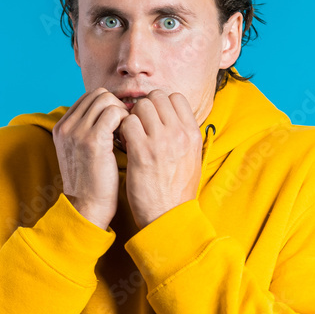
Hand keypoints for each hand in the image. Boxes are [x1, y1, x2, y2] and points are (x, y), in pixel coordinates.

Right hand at [53, 87, 129, 229]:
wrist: (87, 207)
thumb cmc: (92, 183)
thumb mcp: (81, 153)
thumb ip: (88, 131)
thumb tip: (110, 113)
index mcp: (62, 127)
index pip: (89, 97)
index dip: (108, 106)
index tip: (118, 124)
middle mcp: (66, 126)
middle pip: (98, 94)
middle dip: (116, 106)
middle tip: (126, 127)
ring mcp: (77, 132)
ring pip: (107, 100)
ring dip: (122, 113)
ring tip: (127, 133)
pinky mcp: (92, 140)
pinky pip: (115, 113)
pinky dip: (126, 121)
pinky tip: (128, 138)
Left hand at [118, 89, 202, 228]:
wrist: (168, 216)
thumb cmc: (177, 190)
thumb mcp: (192, 158)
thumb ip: (185, 135)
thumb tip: (174, 117)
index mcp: (192, 133)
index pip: (175, 97)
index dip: (160, 103)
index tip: (153, 117)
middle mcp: (179, 134)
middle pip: (156, 97)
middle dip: (144, 108)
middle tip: (139, 125)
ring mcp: (161, 142)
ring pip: (140, 107)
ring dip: (132, 118)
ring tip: (131, 135)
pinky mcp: (142, 152)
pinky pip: (127, 123)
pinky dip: (122, 130)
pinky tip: (125, 143)